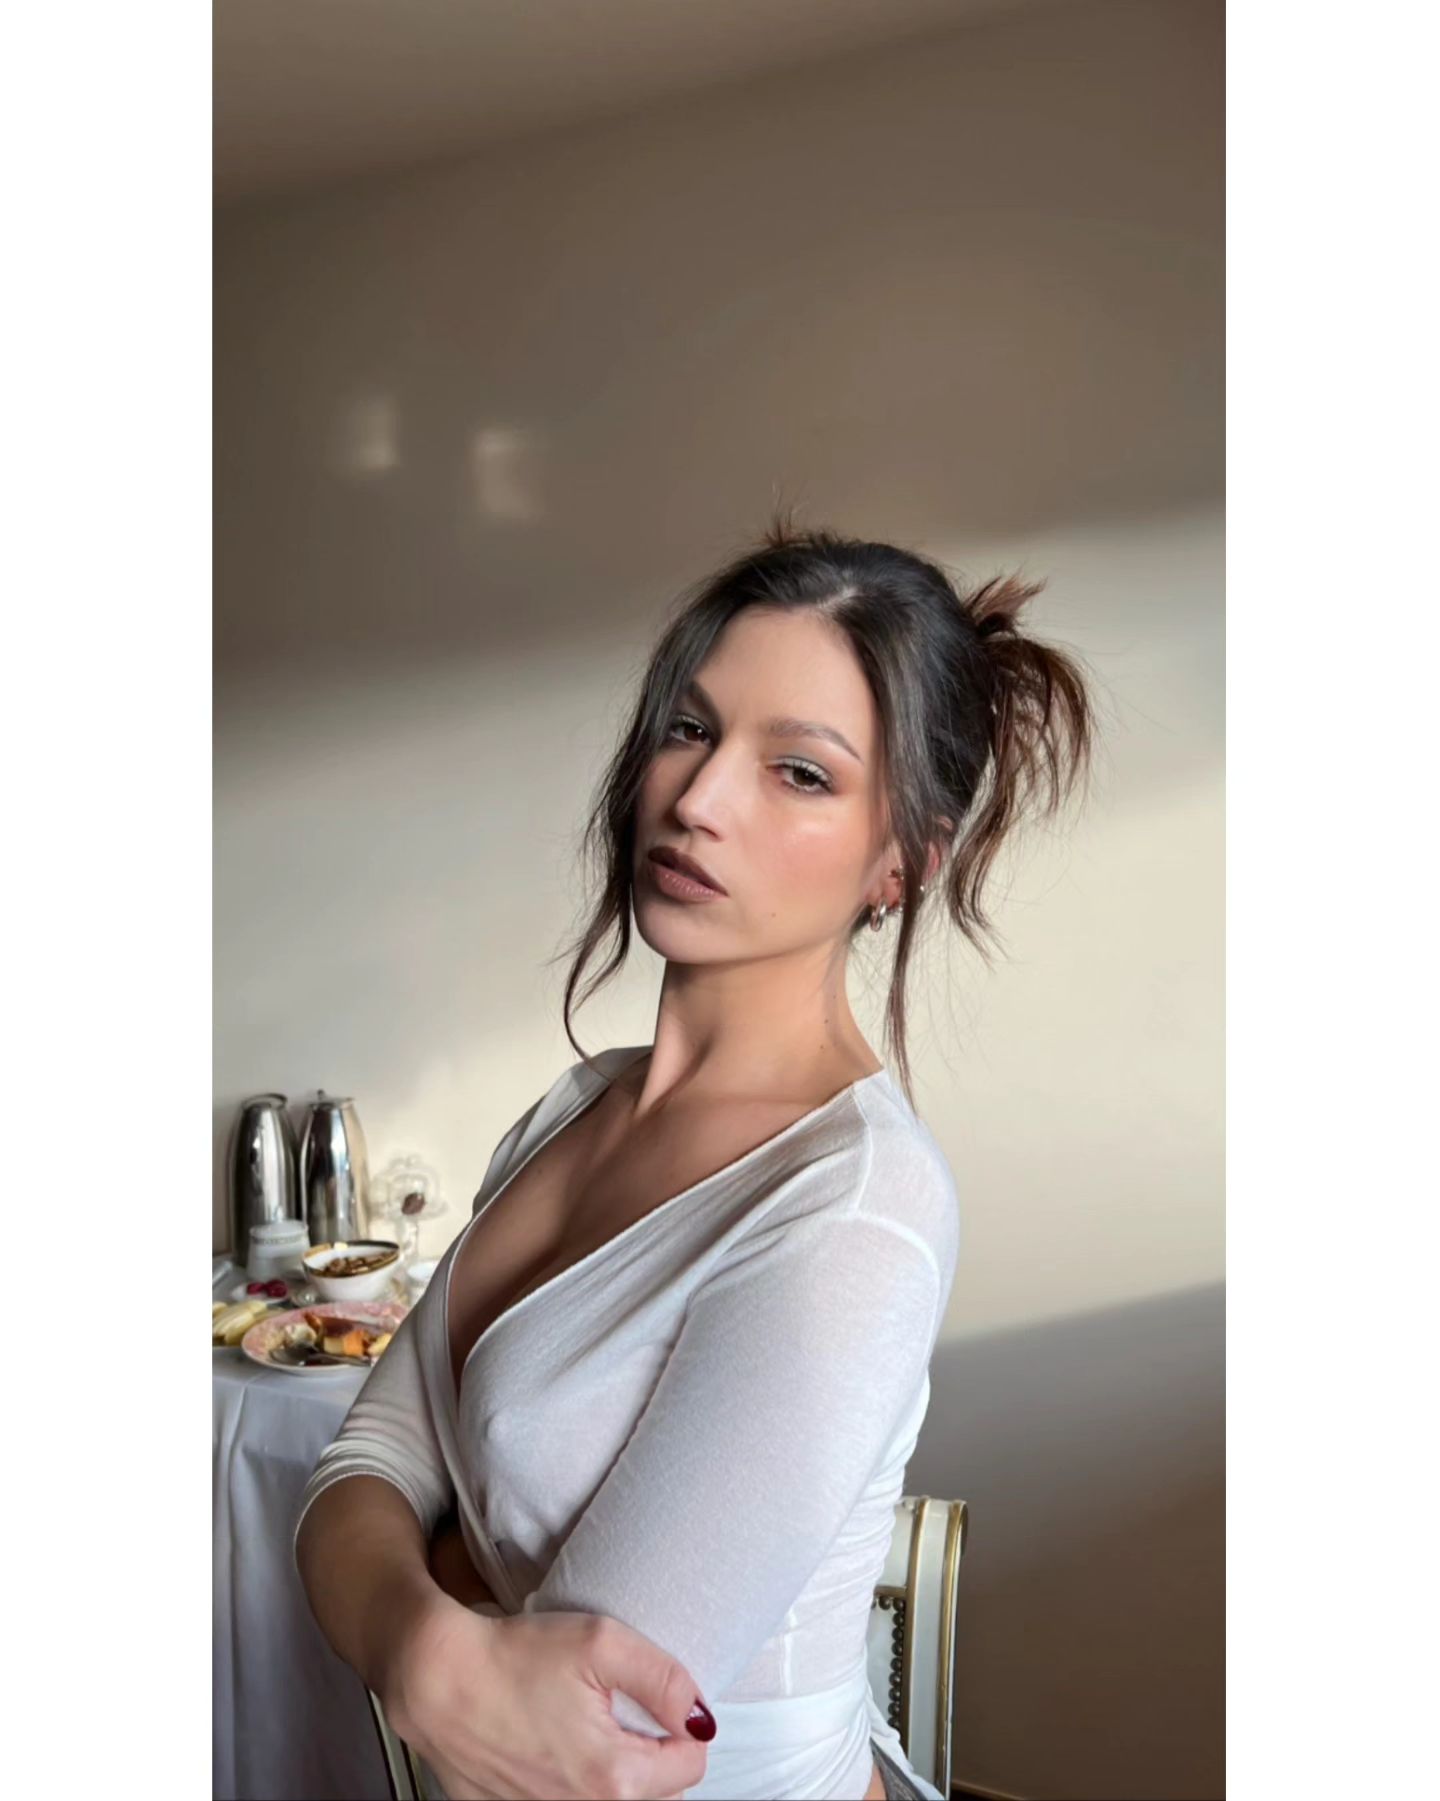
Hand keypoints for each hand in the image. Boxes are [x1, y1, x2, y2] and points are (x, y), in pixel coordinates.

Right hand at [379, 1588, 710, 1800]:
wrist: (436, 1681)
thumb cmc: (513, 1657)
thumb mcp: (601, 1642)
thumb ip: (664, 1680)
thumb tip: (700, 1716)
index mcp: (616, 1778)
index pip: (691, 1765)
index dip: (682, 1725)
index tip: (656, 1699)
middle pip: (657, 1793)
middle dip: (653, 1753)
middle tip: (622, 1708)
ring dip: (614, 1770)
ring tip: (589, 1725)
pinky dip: (572, 1781)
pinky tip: (553, 1745)